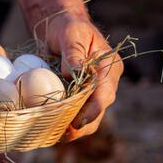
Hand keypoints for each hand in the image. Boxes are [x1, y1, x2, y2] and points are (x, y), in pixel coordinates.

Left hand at [47, 13, 123, 141]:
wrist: (60, 27)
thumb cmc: (67, 28)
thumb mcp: (71, 35)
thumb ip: (73, 53)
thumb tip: (73, 74)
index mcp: (109, 67)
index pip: (105, 93)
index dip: (93, 110)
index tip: (78, 121)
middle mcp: (105, 82)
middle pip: (99, 110)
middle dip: (83, 125)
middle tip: (64, 134)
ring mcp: (93, 90)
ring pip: (89, 116)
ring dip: (75, 128)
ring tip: (57, 135)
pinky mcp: (80, 94)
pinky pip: (77, 112)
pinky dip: (67, 122)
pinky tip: (53, 128)